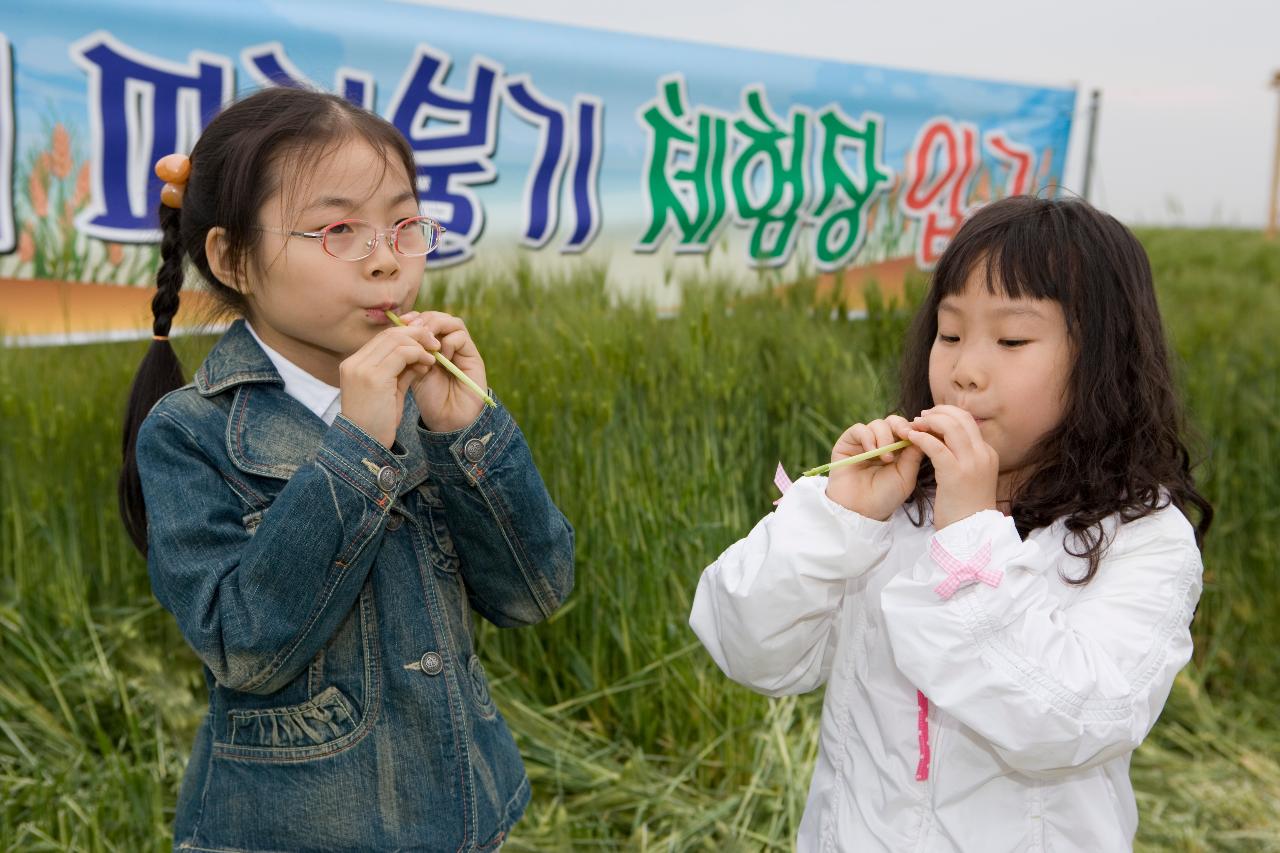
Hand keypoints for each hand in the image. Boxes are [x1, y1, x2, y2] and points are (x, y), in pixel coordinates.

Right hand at [339, 325, 437, 447]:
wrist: (365, 445)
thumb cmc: (378, 422)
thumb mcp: (389, 391)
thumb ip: (401, 371)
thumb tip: (420, 355)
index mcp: (353, 365)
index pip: (382, 338)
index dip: (407, 336)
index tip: (425, 345)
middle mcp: (354, 363)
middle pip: (389, 334)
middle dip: (416, 335)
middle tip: (435, 343)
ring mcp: (362, 368)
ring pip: (396, 339)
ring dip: (419, 344)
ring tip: (434, 356)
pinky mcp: (374, 377)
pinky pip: (402, 353)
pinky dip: (419, 355)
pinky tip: (428, 365)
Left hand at [396, 310, 486, 432]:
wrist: (448, 420)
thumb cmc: (429, 399)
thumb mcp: (412, 371)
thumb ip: (408, 352)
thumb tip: (396, 330)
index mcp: (431, 347)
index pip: (424, 320)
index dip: (412, 318)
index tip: (399, 322)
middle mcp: (448, 345)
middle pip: (438, 316)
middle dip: (423, 318)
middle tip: (412, 327)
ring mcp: (462, 350)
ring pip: (452, 322)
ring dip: (436, 326)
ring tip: (425, 341)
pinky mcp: (473, 357)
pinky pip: (461, 336)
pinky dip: (448, 342)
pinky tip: (440, 358)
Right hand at [825, 414, 923, 519]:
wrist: (861, 510)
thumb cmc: (885, 496)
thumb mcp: (906, 476)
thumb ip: (914, 454)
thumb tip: (924, 433)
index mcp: (899, 450)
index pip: (908, 429)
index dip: (914, 428)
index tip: (921, 433)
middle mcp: (881, 443)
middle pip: (893, 421)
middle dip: (901, 427)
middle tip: (905, 436)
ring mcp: (864, 442)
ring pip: (878, 424)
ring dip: (884, 437)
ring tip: (886, 458)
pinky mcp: (848, 442)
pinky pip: (859, 429)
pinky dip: (867, 437)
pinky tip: (871, 451)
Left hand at [905, 405, 998, 528]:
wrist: (971, 532)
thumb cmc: (965, 508)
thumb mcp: (971, 477)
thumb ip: (963, 458)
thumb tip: (945, 442)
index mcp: (987, 453)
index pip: (968, 421)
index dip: (947, 415)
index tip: (930, 418)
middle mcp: (983, 454)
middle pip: (961, 417)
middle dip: (938, 412)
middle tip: (920, 417)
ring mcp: (972, 463)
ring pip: (950, 426)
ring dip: (929, 421)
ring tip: (913, 425)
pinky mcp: (955, 473)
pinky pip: (936, 446)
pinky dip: (922, 438)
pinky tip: (910, 438)